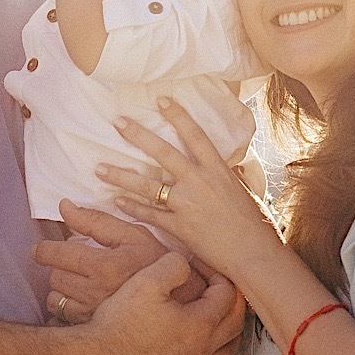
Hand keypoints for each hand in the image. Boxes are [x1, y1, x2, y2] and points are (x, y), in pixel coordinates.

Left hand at [33, 201, 205, 322]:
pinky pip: (64, 317)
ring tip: (76, 283)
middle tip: (70, 264)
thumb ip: (97, 221)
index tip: (42, 250)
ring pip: (55, 299)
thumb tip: (64, 206)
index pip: (56, 255)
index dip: (44, 250)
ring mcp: (93, 314)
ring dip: (61, 289)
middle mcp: (95, 292)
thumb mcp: (134, 236)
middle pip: (54, 276)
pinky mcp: (93, 328)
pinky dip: (65, 308)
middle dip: (59, 267)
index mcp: (103, 266)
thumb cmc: (158, 265)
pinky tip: (80, 302)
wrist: (181, 305)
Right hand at [75, 250, 245, 354]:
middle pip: (235, 327)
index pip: (227, 295)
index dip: (217, 275)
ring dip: (225, 338)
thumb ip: (173, 264)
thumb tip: (185, 264)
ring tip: (215, 326)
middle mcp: (201, 352)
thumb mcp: (146, 280)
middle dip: (232, 305)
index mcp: (201, 324)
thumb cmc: (119, 321)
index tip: (200, 267)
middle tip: (217, 291)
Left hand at [97, 98, 273, 280]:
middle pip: (163, 153)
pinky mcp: (179, 227)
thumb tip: (231, 164)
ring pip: (147, 186)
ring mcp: (186, 205)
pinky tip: (116, 202)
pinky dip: (132, 208)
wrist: (253, 254)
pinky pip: (150, 215)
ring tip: (98, 168)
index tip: (161, 100)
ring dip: (121, 176)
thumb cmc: (255, 224)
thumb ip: (231, 175)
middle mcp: (199, 182)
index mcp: (217, 170)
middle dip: (138, 136)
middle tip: (118, 122)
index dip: (178, 116)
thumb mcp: (246, 190)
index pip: (195, 135)